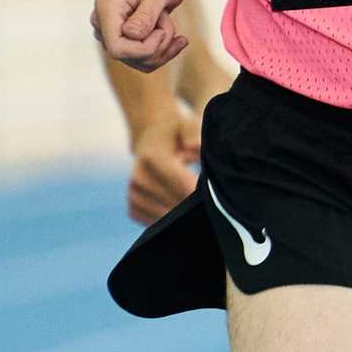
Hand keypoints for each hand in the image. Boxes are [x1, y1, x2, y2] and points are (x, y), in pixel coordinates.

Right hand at [94, 0, 192, 70]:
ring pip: (137, 61)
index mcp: (107, 7)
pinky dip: (163, 51)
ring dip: (162, 47)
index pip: (117, 48)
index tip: (163, 32)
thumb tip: (132, 35)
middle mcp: (103, 21)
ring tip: (169, 21)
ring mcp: (112, 30)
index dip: (143, 49)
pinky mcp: (124, 36)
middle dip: (156, 46)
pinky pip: (143, 58)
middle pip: (127, 57)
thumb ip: (146, 12)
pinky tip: (179, 39)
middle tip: (167, 19)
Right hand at [125, 105, 201, 221]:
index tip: (218, 192)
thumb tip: (196, 146)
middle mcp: (138, 179)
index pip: (185, 187)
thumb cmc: (176, 134)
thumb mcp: (188, 126)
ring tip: (195, 201)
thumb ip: (195, 133)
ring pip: (168, 220)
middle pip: (178, 206)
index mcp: (153, 159)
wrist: (150, 139)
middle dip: (197, 205)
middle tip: (212, 199)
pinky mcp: (133, 209)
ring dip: (185, 215)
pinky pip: (158, 225)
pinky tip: (180, 206)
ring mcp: (133, 196)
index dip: (204, 193)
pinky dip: (173, 221)